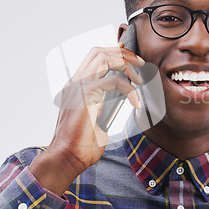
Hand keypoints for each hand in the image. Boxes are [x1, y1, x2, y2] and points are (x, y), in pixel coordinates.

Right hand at [29, 43, 144, 195]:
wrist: (68, 157)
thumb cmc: (82, 144)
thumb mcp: (97, 118)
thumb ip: (106, 104)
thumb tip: (121, 99)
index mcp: (76, 86)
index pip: (93, 58)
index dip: (114, 53)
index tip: (132, 60)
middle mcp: (75, 82)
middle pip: (99, 51)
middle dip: (123, 53)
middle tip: (140, 63)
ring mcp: (78, 86)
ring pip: (104, 58)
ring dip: (126, 64)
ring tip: (139, 79)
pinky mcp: (85, 94)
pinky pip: (114, 81)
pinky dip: (129, 89)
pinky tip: (135, 102)